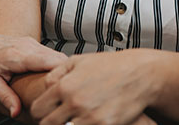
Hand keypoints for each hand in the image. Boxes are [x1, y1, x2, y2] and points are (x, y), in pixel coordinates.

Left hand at [0, 32, 66, 117]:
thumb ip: (6, 97)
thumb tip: (16, 112)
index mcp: (17, 56)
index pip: (50, 62)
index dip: (62, 74)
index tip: (66, 89)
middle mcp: (27, 45)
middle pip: (58, 58)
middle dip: (65, 74)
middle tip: (67, 92)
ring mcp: (30, 42)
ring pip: (55, 55)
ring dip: (61, 69)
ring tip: (62, 86)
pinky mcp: (31, 43)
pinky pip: (49, 53)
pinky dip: (54, 64)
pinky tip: (52, 78)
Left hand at [28, 51, 155, 124]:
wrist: (141, 74)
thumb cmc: (111, 66)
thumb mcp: (80, 61)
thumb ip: (57, 73)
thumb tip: (44, 86)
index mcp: (65, 86)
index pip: (37, 109)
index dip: (40, 112)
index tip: (48, 112)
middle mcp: (74, 102)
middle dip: (52, 122)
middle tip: (61, 117)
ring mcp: (89, 117)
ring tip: (76, 118)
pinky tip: (90, 120)